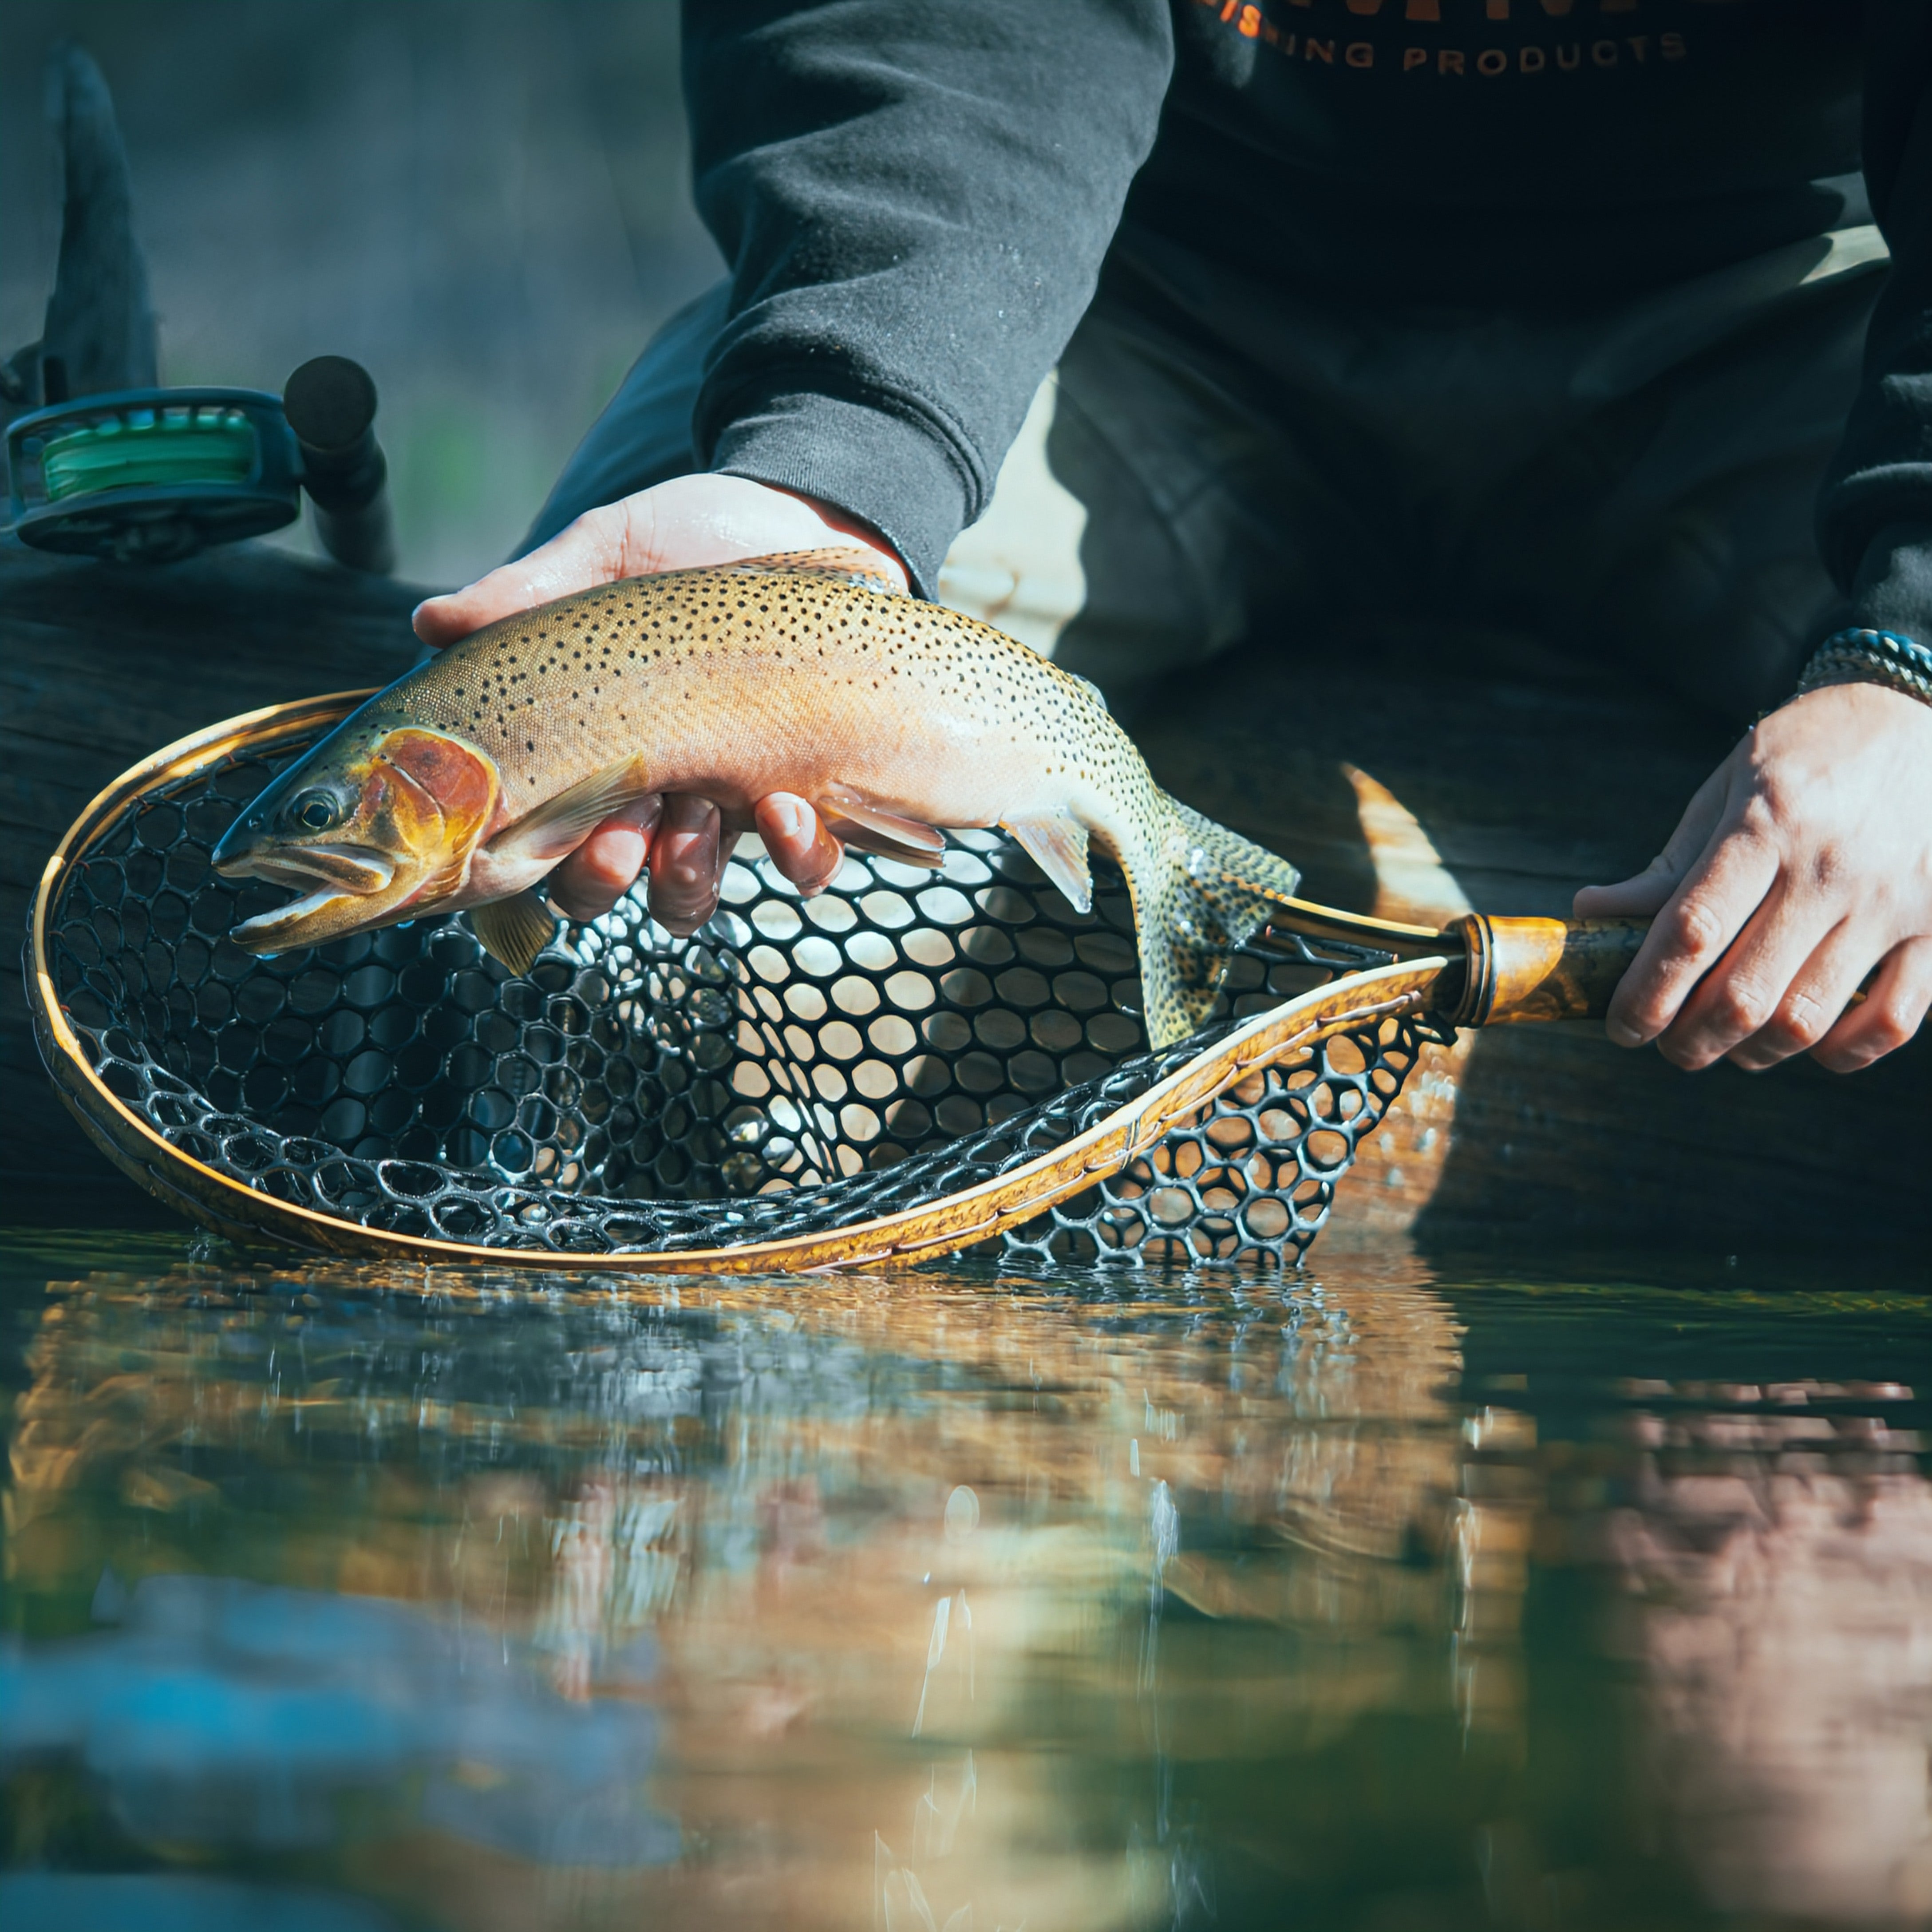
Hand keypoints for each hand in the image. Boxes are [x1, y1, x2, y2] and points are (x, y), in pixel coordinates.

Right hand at [413, 474, 906, 934]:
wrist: (806, 516)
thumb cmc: (695, 540)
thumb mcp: (607, 550)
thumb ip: (526, 590)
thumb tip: (432, 623)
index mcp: (583, 745)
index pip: (527, 838)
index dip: (517, 861)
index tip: (529, 830)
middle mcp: (645, 791)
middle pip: (597, 887)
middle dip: (598, 877)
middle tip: (617, 832)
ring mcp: (724, 803)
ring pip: (687, 895)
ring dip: (683, 877)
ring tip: (700, 815)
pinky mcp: (806, 798)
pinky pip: (804, 867)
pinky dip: (796, 857)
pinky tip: (787, 807)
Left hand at [1574, 681, 1931, 1073]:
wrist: (1925, 718)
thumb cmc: (1810, 756)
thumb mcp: (1730, 788)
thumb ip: (1668, 864)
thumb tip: (1589, 915)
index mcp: (1766, 824)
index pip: (1690, 932)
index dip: (1645, 995)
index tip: (1623, 1025)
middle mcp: (1830, 868)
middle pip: (1742, 994)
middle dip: (1688, 1040)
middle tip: (1668, 1044)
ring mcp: (1891, 902)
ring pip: (1806, 1019)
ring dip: (1751, 1052)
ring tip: (1727, 1043)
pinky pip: (1891, 1020)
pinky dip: (1841, 1052)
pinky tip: (1808, 1042)